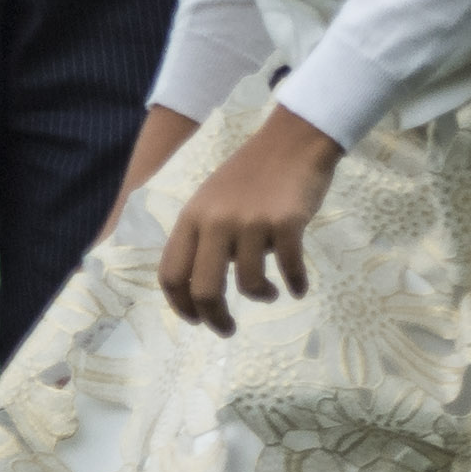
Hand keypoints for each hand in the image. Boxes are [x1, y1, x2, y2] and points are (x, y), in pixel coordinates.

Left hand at [161, 105, 342, 332]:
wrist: (293, 141)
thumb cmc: (253, 173)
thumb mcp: (213, 199)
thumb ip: (204, 235)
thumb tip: (205, 284)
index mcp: (192, 217)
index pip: (172, 273)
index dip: (180, 305)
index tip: (195, 320)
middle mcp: (216, 222)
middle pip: (205, 289)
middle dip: (215, 319)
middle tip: (227, 330)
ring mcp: (251, 222)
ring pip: (248, 284)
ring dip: (261, 296)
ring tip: (270, 294)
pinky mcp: (286, 223)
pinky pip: (288, 268)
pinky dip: (294, 284)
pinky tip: (298, 288)